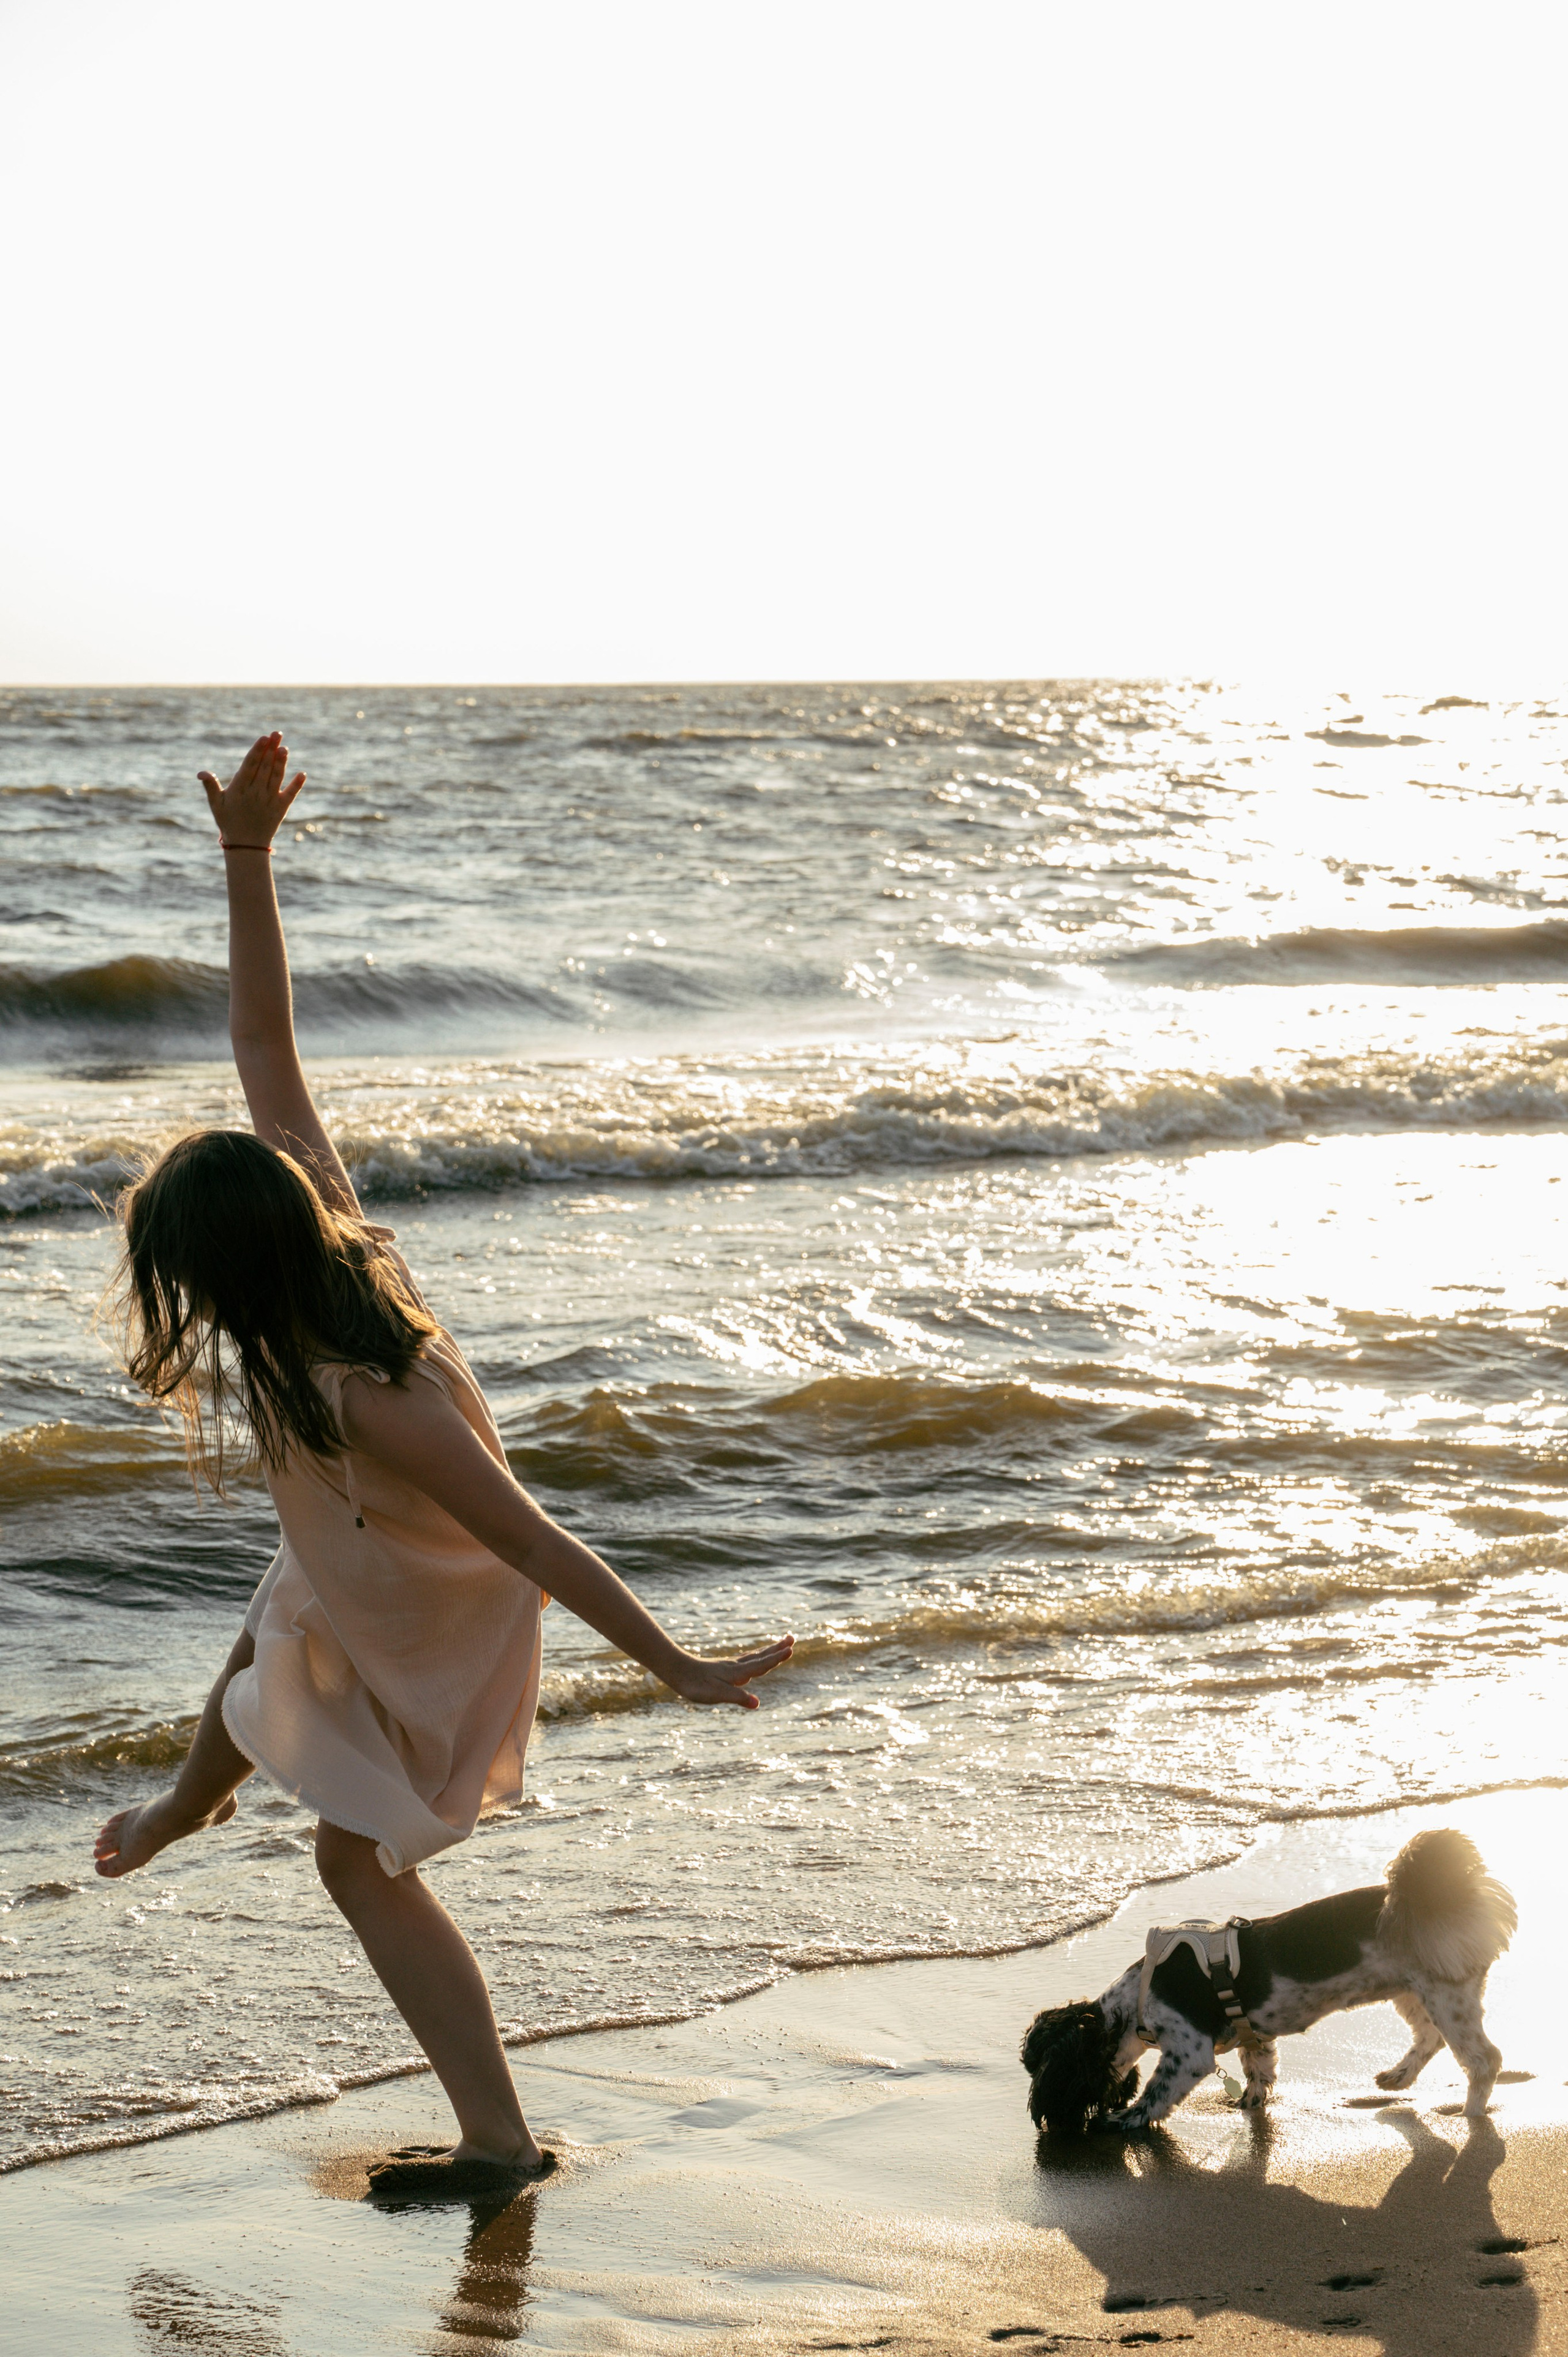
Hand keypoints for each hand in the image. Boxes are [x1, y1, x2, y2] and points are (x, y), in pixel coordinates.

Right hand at [199, 730, 305, 846]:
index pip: (250, 765)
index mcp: (240, 789)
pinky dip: (296, 785)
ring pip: (276, 777)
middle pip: (265, 767)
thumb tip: (201, 773)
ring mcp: (269, 800)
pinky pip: (290, 794)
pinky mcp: (280, 808)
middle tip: (277, 734)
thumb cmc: (228, 822)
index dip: (258, 751)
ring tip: (285, 748)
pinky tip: (302, 774)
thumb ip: (211, 787)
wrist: (246, 846)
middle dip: (271, 749)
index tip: (264, 738)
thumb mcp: (216, 805)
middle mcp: (256, 792)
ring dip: (281, 762)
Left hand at [664, 1635, 794, 1709]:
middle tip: (792, 1638)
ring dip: (768, 1650)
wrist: (677, 1671)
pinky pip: (746, 1659)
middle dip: (777, 1649)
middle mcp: (736, 1666)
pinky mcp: (723, 1668)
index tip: (791, 1649)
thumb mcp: (718, 1695)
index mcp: (737, 1673)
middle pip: (761, 1656)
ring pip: (754, 1656)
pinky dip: (756, 1656)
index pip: (761, 1665)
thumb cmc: (696, 1685)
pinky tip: (754, 1658)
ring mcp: (730, 1666)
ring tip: (780, 1643)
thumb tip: (758, 1704)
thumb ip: (738, 1698)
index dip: (776, 1659)